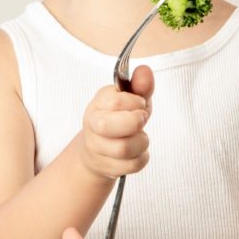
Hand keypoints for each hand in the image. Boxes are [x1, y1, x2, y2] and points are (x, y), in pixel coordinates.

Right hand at [78, 65, 154, 180]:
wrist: (99, 150)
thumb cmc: (119, 119)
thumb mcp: (131, 99)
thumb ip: (140, 86)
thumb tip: (145, 71)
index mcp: (98, 104)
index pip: (115, 102)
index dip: (135, 102)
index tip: (139, 103)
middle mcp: (93, 125)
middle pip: (109, 126)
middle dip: (134, 123)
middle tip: (141, 120)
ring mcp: (97, 148)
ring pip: (124, 148)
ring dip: (141, 141)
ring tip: (140, 136)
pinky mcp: (107, 167)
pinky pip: (132, 165)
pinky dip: (142, 157)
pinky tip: (137, 151)